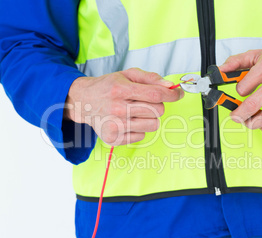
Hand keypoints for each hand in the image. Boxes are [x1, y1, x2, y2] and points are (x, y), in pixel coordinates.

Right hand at [64, 68, 183, 144]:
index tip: (177, 94)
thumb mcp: (127, 75)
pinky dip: (139, 128)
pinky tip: (128, 121)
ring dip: (150, 118)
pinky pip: (142, 136)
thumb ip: (150, 78)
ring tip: (136, 111)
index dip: (172, 94)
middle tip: (146, 101)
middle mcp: (117, 108)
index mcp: (120, 89)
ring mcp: (115, 126)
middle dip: (158, 104)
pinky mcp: (114, 139)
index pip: (156, 95)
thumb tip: (169, 86)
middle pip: (158, 111)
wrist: (83, 102)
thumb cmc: (108, 87)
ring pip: (153, 125)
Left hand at [219, 41, 261, 133]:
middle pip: (253, 105)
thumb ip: (236, 62)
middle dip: (240, 115)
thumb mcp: (259, 54)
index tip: (240, 94)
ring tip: (249, 122)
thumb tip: (219, 71)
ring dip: (253, 124)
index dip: (238, 93)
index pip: (243, 87)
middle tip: (235, 117)